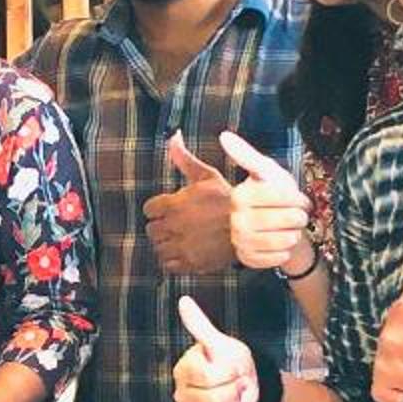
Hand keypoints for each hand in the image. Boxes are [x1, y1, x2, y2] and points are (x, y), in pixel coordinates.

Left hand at [143, 132, 238, 276]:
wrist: (253, 226)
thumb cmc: (229, 198)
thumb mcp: (207, 174)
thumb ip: (184, 158)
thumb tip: (173, 136)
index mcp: (174, 204)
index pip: (149, 209)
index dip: (158, 208)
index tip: (169, 208)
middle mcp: (174, 226)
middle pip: (151, 230)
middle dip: (160, 226)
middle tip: (175, 223)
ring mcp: (182, 247)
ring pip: (158, 248)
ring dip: (165, 244)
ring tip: (179, 238)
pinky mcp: (191, 263)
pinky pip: (169, 265)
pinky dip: (172, 260)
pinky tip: (184, 251)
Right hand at [172, 296, 259, 401]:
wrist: (245, 383)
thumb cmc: (230, 359)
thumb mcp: (220, 342)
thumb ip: (200, 325)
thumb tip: (183, 300)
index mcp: (183, 370)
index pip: (206, 377)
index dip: (228, 373)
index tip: (237, 365)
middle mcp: (181, 393)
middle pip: (211, 398)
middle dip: (233, 390)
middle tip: (239, 381)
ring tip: (234, 395)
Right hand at [219, 129, 313, 276]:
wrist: (276, 224)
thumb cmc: (273, 193)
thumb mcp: (265, 170)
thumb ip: (246, 154)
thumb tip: (223, 135)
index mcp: (239, 195)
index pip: (280, 196)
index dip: (296, 197)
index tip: (296, 197)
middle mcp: (235, 219)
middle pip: (286, 219)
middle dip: (299, 217)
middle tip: (296, 215)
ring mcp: (240, 240)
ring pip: (283, 240)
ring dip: (294, 235)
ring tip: (290, 229)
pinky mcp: (247, 258)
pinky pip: (277, 258)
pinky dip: (285, 252)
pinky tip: (282, 245)